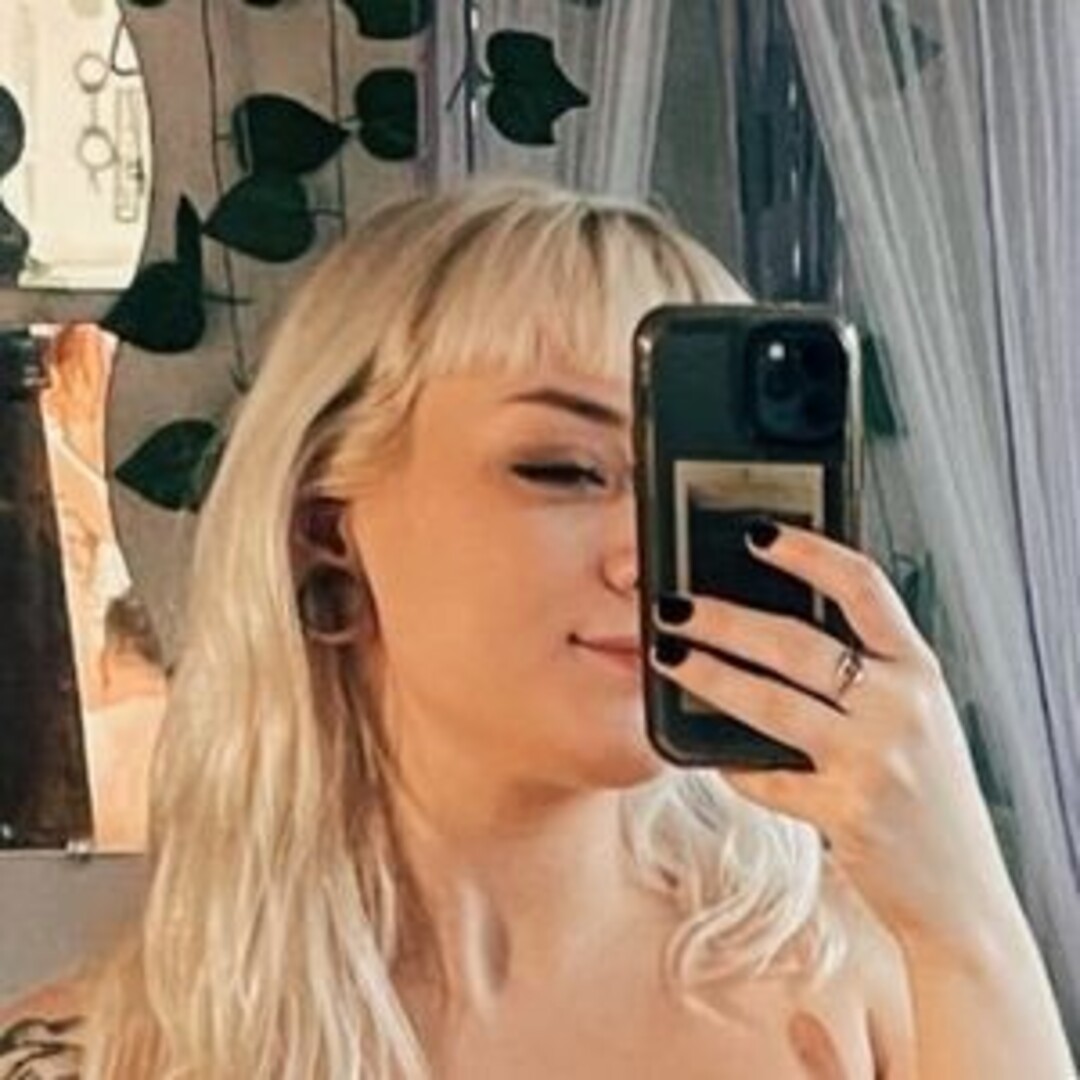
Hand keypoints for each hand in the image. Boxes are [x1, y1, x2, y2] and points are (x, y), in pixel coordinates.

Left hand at [650, 523, 1017, 951]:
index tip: (757, 533)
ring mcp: (875, 759)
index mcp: (918, 669)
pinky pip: (768, 777)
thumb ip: (867, 671)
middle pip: (798, 642)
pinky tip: (708, 754)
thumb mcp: (914, 715)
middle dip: (724, 619)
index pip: (863, 586)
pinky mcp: (845, 811)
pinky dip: (732, 765)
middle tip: (674, 605)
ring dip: (710, 676)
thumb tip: (772, 627)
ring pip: (772, 702)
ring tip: (667, 656)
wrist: (957, 888)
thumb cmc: (925, 791)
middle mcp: (901, 706)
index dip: (808, 552)